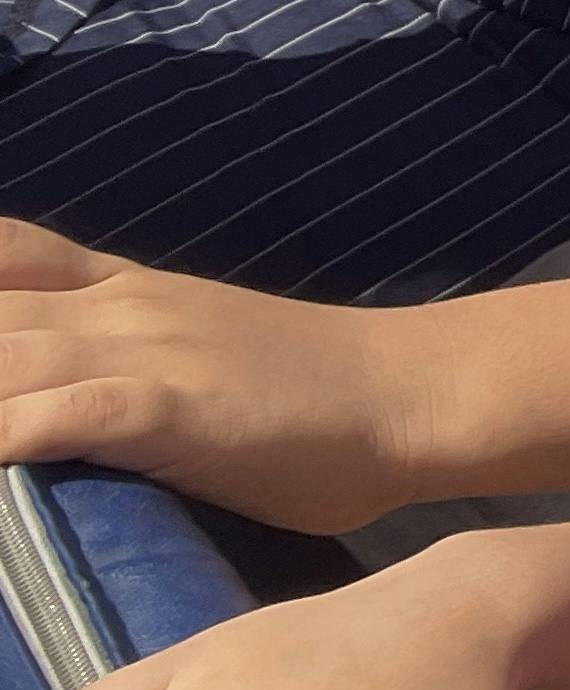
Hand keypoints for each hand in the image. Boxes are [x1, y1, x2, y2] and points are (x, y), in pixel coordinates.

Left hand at [0, 223, 435, 534]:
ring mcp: (145, 350)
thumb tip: (41, 397)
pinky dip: (11, 427)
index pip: (1, 262)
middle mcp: (115, 308)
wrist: (408, 392)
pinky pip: (66, 410)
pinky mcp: (175, 405)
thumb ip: (110, 361)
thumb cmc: (303, 396)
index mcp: (116, 292)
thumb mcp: (192, 348)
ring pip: (2, 360)